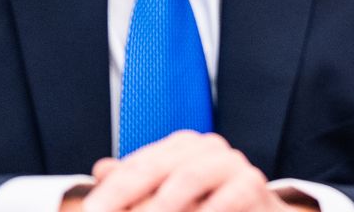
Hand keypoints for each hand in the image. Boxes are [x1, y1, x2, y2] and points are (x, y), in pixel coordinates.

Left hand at [80, 131, 301, 211]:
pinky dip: (207, 210)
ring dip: (161, 204)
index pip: (137, 165)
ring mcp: (230, 163)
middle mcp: (205, 148)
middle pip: (156, 167)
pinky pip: (226, 196)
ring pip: (188, 177)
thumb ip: (137, 184)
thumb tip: (102, 168)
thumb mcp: (168, 197)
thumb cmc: (208, 204)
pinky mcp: (252, 184)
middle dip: (125, 194)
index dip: (110, 190)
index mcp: (180, 147)